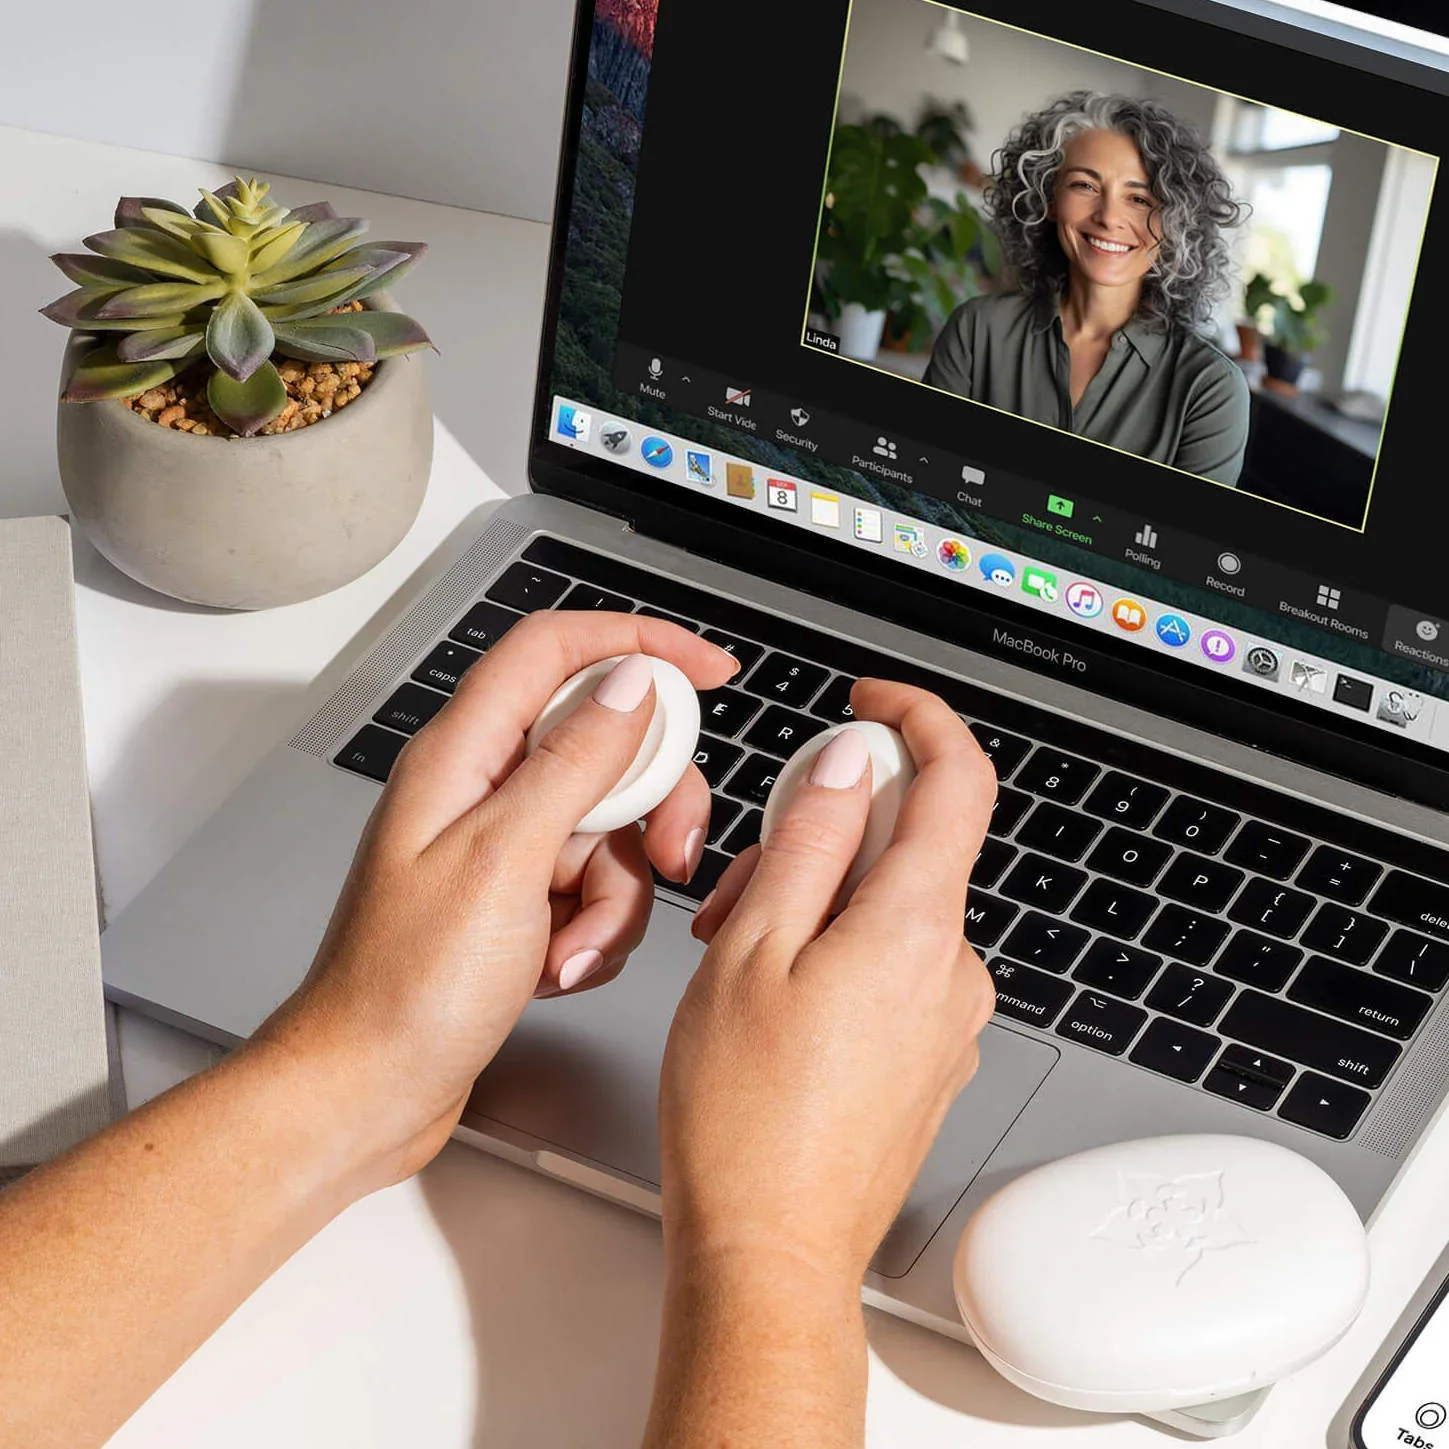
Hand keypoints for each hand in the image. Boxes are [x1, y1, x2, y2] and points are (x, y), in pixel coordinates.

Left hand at [254, 610, 739, 1193]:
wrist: (371, 1089)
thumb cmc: (405, 988)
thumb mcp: (504, 861)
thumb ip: (575, 761)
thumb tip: (632, 685)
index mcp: (462, 755)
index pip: (556, 649)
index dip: (638, 644)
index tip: (710, 668)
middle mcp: (483, 788)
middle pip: (605, 744)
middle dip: (653, 802)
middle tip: (672, 853)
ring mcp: (503, 845)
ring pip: (612, 827)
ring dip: (618, 895)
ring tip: (576, 947)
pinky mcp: (520, 898)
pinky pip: (598, 885)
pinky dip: (598, 928)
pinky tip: (560, 967)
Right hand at [659, 681, 997, 1287]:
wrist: (771, 1253)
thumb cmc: (747, 1119)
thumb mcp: (753, 950)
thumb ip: (812, 840)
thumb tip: (850, 762)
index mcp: (918, 930)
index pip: (959, 780)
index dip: (919, 719)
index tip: (872, 703)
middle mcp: (955, 971)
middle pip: (909, 844)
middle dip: (826, 832)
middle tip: (742, 878)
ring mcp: (949, 1018)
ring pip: (893, 906)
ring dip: (820, 898)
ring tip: (737, 951)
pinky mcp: (930, 1055)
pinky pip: (895, 963)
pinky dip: (838, 947)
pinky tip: (773, 991)